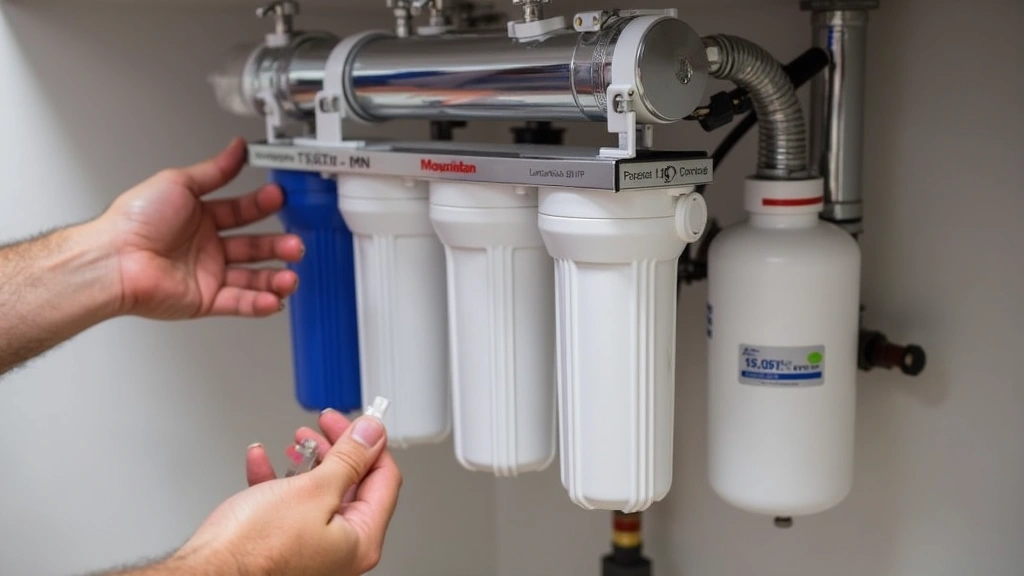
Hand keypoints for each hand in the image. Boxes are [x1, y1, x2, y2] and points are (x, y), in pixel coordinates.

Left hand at [99, 138, 303, 318]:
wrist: (115, 258)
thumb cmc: (134, 221)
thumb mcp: (179, 182)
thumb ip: (215, 169)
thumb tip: (237, 148)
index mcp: (199, 217)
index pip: (242, 211)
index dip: (263, 206)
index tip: (280, 199)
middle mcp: (205, 247)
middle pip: (254, 247)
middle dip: (278, 245)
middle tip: (295, 244)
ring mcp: (207, 274)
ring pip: (253, 277)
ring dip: (276, 277)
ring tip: (291, 275)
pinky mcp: (205, 300)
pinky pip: (240, 303)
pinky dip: (260, 302)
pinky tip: (275, 297)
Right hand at [170, 410, 401, 575]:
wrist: (205, 575)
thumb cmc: (254, 551)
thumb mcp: (313, 490)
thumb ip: (349, 459)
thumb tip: (372, 435)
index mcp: (360, 539)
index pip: (384, 479)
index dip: (371, 444)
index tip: (359, 423)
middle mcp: (341, 548)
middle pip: (352, 484)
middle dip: (335, 449)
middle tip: (322, 427)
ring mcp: (313, 548)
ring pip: (319, 492)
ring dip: (306, 461)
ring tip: (295, 442)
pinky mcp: (284, 545)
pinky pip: (287, 504)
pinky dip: (276, 480)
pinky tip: (260, 461)